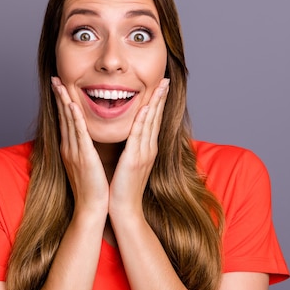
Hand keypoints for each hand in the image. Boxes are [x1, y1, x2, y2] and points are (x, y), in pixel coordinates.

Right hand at [51, 77, 108, 214]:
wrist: (92, 208)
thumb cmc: (92, 188)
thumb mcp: (86, 165)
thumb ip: (84, 151)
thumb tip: (86, 141)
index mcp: (71, 149)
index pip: (66, 121)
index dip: (62, 102)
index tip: (60, 87)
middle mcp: (69, 148)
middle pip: (63, 117)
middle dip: (59, 97)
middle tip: (55, 78)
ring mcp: (74, 152)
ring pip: (68, 121)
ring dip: (64, 101)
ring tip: (60, 84)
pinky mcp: (83, 156)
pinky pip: (78, 133)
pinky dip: (74, 118)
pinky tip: (71, 105)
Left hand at [108, 78, 169, 216]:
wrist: (124, 210)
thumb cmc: (123, 189)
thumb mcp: (130, 165)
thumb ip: (132, 150)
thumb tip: (130, 140)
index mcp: (147, 149)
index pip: (154, 121)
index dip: (158, 103)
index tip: (161, 87)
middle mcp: (149, 149)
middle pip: (157, 118)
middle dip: (161, 97)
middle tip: (165, 79)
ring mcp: (144, 153)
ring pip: (151, 122)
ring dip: (155, 102)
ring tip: (160, 85)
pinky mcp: (135, 158)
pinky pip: (139, 134)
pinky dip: (143, 119)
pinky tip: (146, 106)